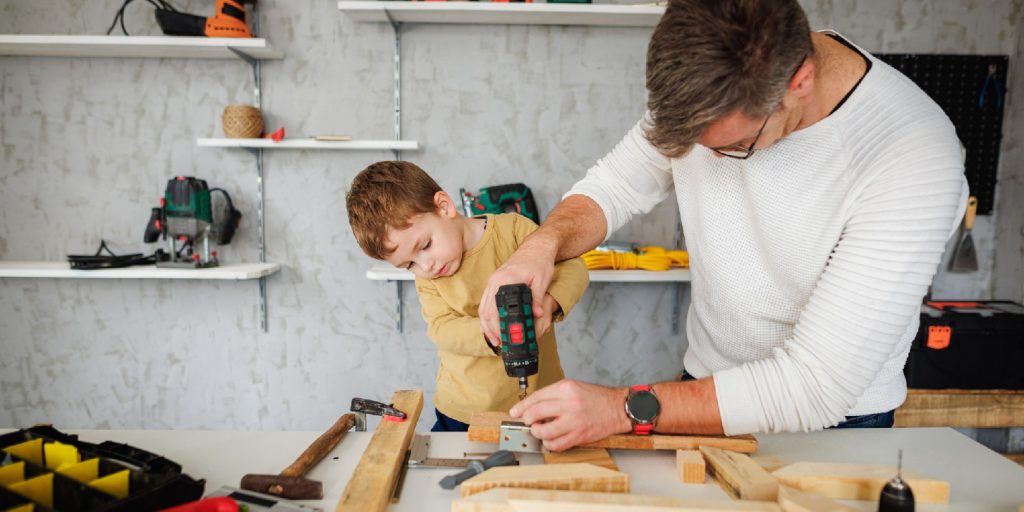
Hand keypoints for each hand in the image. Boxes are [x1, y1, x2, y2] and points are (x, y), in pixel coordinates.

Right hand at [479, 240, 556, 346]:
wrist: (537, 246)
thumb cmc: (539, 260)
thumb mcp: (542, 280)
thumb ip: (536, 297)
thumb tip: (537, 314)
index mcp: (504, 280)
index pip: (494, 308)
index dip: (497, 326)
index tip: (502, 338)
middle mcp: (495, 281)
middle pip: (485, 310)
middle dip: (490, 329)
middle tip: (498, 343)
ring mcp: (493, 281)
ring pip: (483, 307)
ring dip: (487, 324)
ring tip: (494, 338)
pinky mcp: (495, 282)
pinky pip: (486, 301)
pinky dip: (487, 315)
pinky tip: (492, 325)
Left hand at [509, 379, 630, 451]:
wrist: (617, 408)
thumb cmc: (596, 397)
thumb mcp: (573, 386)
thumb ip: (553, 394)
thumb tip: (532, 405)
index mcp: (566, 389)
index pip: (536, 398)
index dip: (522, 406)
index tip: (515, 412)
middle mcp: (569, 404)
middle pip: (535, 414)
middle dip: (527, 419)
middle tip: (527, 421)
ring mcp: (574, 421)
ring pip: (543, 432)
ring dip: (537, 433)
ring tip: (540, 430)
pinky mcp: (579, 436)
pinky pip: (556, 444)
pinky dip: (549, 443)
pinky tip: (551, 438)